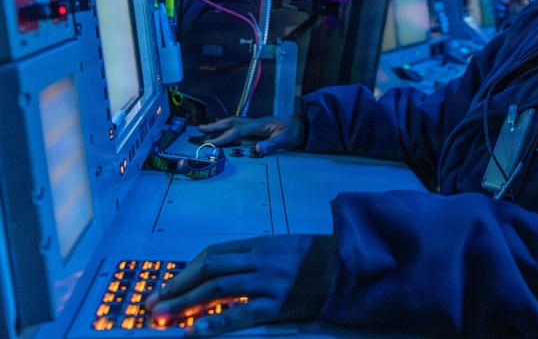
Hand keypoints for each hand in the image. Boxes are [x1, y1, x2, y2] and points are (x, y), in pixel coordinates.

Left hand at [145, 234, 335, 335]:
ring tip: (164, 317)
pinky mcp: (280, 304)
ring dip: (187, 303)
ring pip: (219, 288)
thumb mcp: (281, 248)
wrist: (347, 267)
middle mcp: (260, 259)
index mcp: (259, 244)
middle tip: (153, 304)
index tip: (165, 286)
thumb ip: (251, 257)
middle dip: (177, 287)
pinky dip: (216, 323)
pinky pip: (243, 314)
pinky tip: (196, 331)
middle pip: (210, 269)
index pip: (212, 254)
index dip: (185, 271)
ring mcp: (270, 280)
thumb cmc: (313, 259)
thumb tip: (215, 274)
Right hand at [198, 115, 304, 154]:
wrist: (302, 125)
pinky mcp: (257, 127)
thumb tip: (256, 150)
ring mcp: (255, 123)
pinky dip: (227, 127)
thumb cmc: (295, 132)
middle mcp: (254, 122)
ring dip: (219, 125)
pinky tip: (222, 131)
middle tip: (200, 129)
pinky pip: (238, 126)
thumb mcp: (286, 140)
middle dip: (215, 126)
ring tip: (205, 129)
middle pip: (231, 122)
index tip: (210, 143)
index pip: (237, 131)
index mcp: (259, 125)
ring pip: (233, 122)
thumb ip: (272, 144)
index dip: (223, 137)